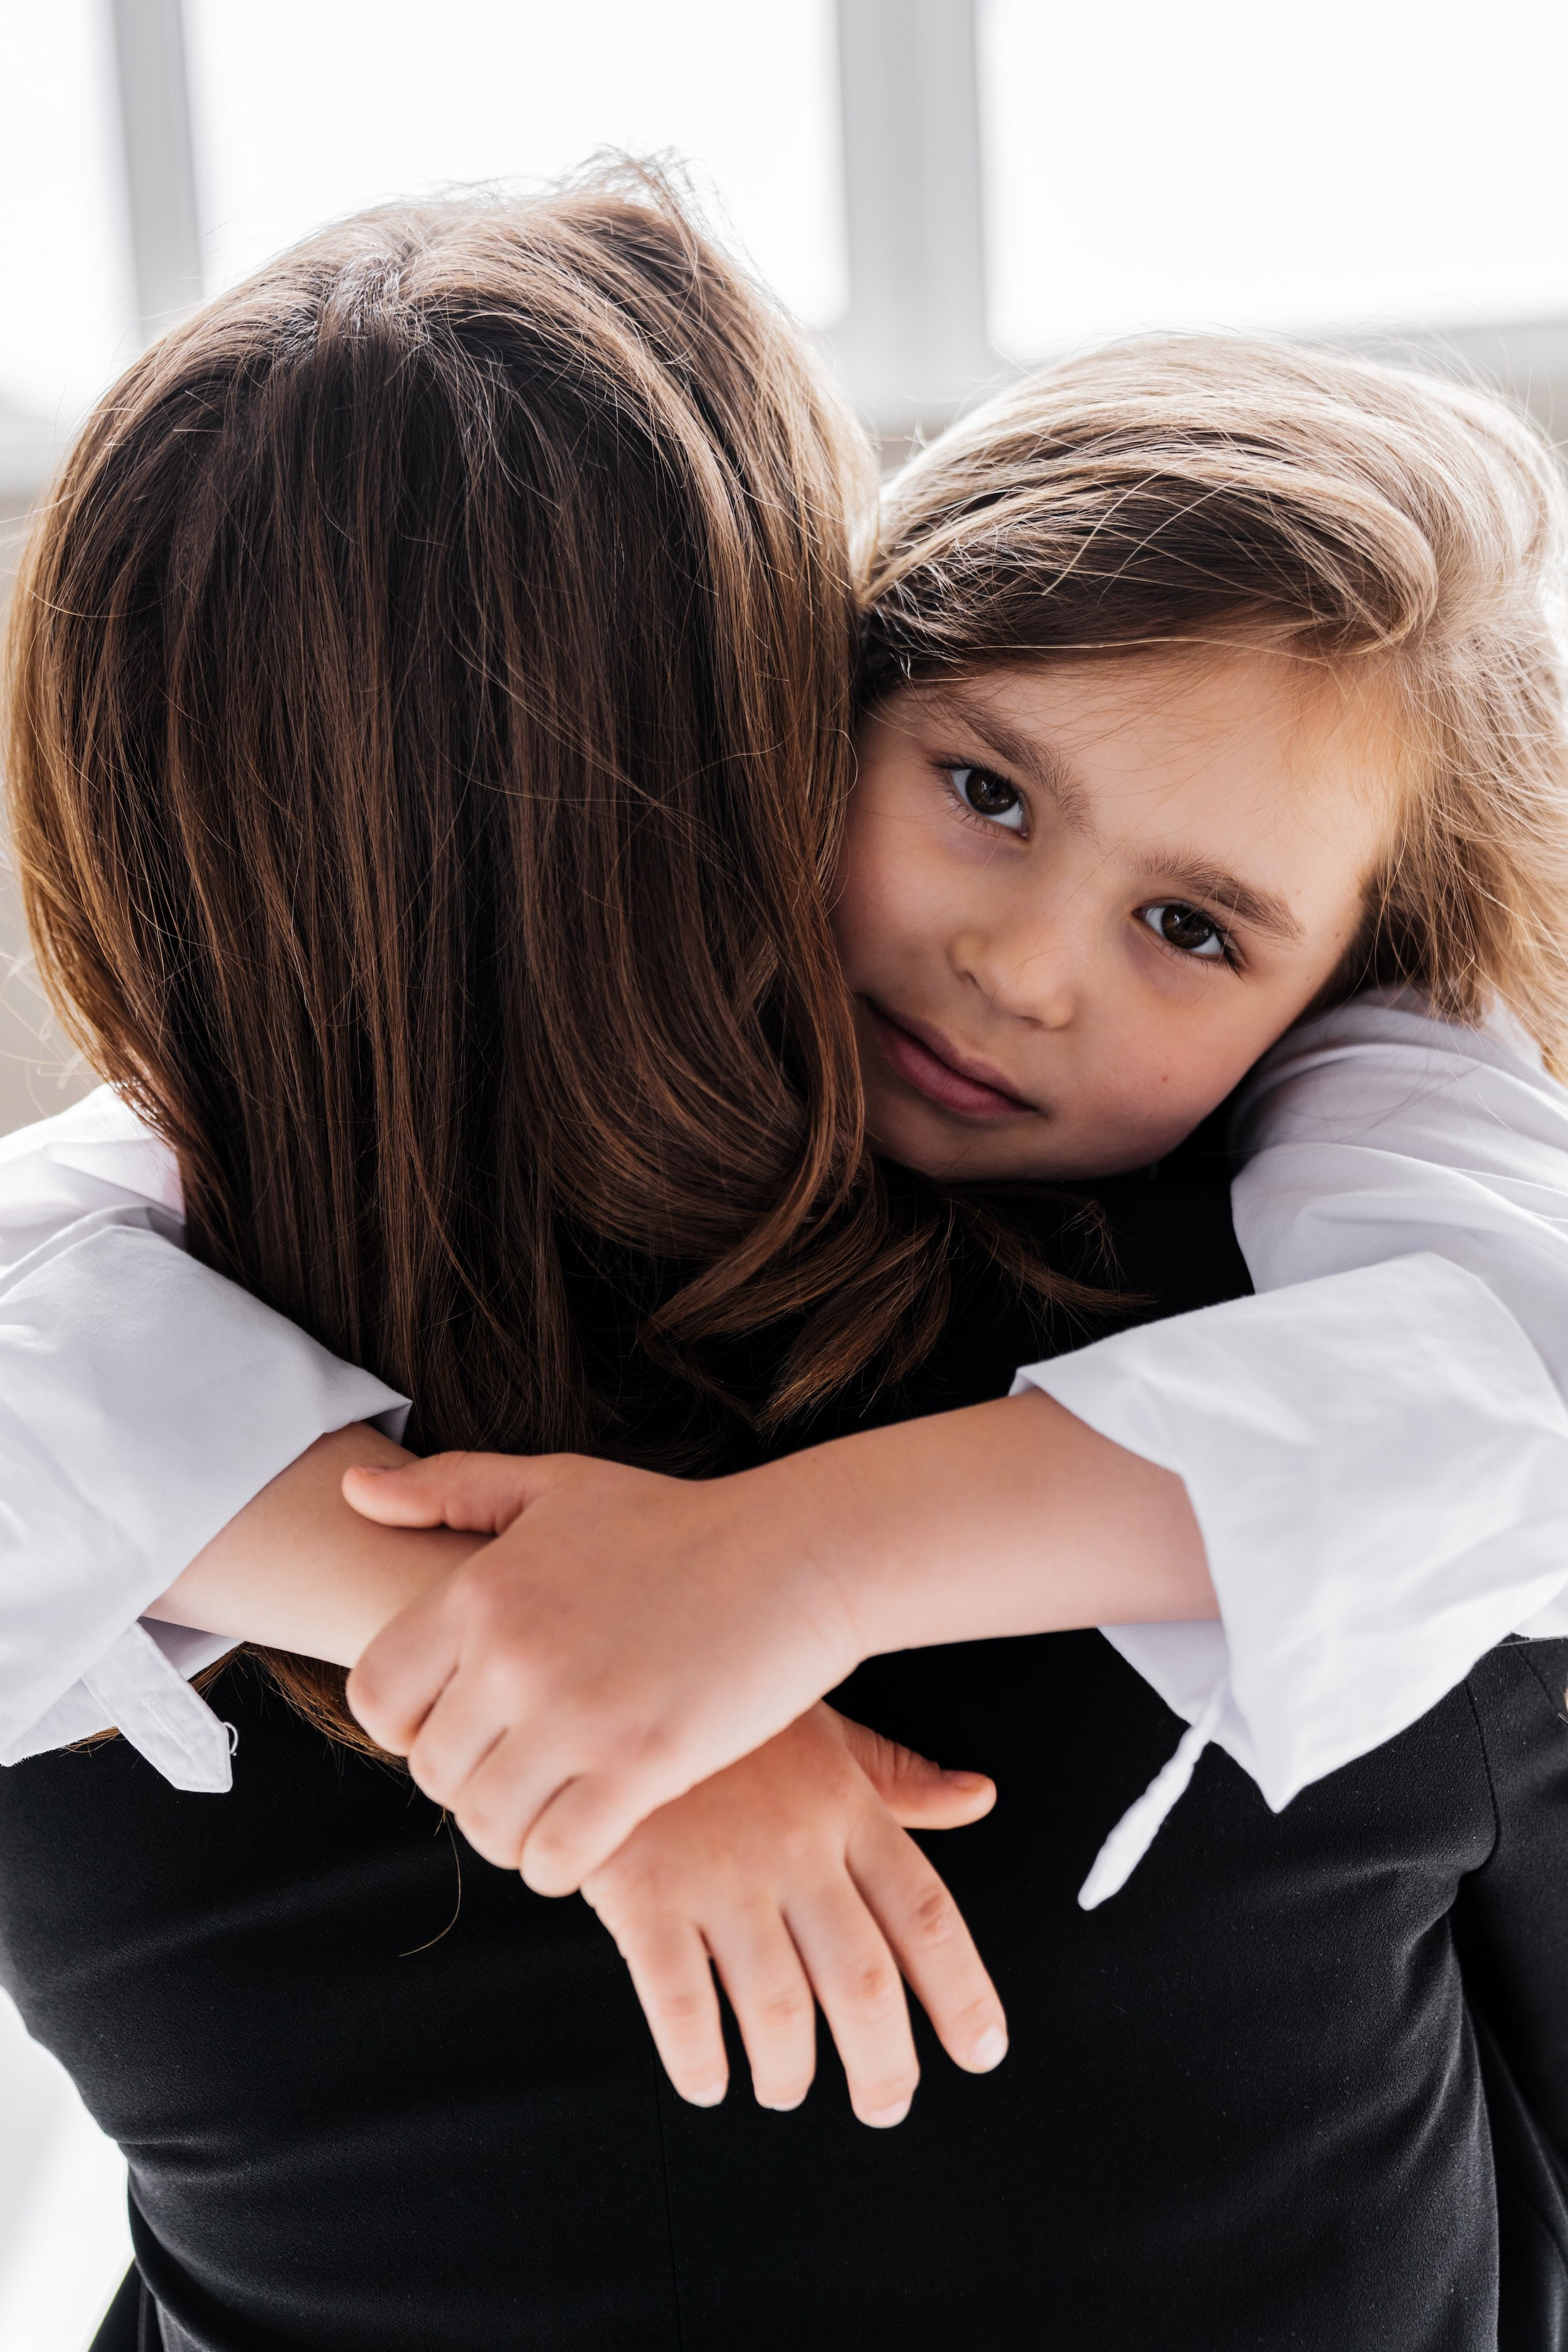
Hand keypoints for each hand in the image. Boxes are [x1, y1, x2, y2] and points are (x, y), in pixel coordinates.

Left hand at [343, 1449, 858, 1894]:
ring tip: (551, 1809)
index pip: (377, 1696)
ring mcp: (578, 1712)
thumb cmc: (676, 1522)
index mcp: (482, 1589)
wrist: (797, 1554)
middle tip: (520, 1773)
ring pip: (488, 1825)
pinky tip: (591, 1837)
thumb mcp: (557, 1485)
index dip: (406, 1727)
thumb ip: (449, 1488)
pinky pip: (557, 1856)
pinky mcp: (642, 1764)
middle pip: (433, 1772)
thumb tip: (351, 1491)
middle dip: (469, 1784)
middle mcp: (515, 1652)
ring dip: (513, 1833)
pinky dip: (561, 1863)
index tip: (459, 1726)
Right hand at [581, 1704, 1005, 2126]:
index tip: (980, 2051)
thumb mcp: (819, 1729)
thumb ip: (897, 1777)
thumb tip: (979, 1798)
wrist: (607, 1682)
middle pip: (863, 1983)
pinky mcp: (645, 1895)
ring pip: (778, 2007)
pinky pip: (681, 2003)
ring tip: (785, 2088)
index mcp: (844, 1809)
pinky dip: (699, 2059)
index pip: (925, 1915)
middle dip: (884, 2065)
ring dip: (789, 2072)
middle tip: (886, 2104)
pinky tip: (707, 2078)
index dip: (961, 1994)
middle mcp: (793, 1847)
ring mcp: (718, 1873)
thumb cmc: (720, 1719)